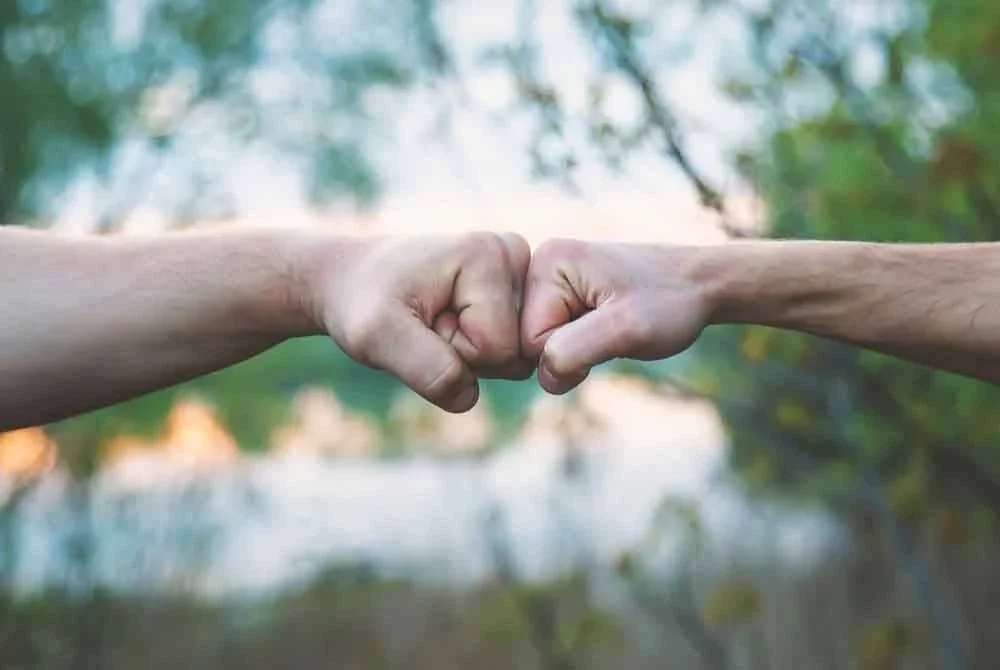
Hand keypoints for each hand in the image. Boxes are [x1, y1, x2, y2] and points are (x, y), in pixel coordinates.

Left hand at [313, 232, 532, 412]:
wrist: (353, 283)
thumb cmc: (362, 303)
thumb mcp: (377, 336)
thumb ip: (427, 368)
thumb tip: (469, 396)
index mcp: (490, 253)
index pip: (498, 348)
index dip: (455, 351)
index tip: (423, 321)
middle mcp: (513, 255)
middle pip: (515, 354)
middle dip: (466, 354)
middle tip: (427, 323)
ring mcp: (517, 274)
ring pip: (516, 357)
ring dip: (470, 355)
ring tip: (435, 322)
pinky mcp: (513, 293)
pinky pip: (512, 353)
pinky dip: (476, 351)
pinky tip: (450, 323)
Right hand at [521, 239, 710, 394]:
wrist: (703, 285)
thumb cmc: (670, 302)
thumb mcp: (625, 329)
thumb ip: (573, 352)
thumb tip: (543, 376)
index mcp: (547, 263)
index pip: (528, 340)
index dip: (569, 353)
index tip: (609, 332)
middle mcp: (540, 265)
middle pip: (528, 342)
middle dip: (571, 351)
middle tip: (612, 331)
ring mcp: (550, 280)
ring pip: (542, 345)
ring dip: (578, 350)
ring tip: (612, 327)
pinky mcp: (563, 294)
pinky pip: (554, 339)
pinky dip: (582, 345)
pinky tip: (606, 326)